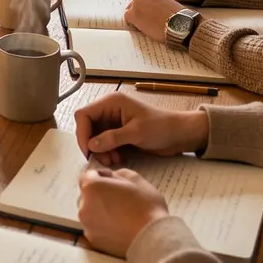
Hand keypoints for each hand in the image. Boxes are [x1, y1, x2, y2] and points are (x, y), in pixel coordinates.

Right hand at [74, 91, 209, 165]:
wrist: (180, 135)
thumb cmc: (161, 127)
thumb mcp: (136, 132)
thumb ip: (112, 138)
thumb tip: (91, 145)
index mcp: (111, 102)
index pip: (84, 114)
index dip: (82, 132)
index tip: (88, 150)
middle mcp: (109, 110)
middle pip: (87, 127)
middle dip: (92, 144)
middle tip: (102, 159)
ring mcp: (113, 122)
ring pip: (95, 137)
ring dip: (100, 151)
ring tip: (112, 160)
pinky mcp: (119, 133)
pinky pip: (104, 143)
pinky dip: (107, 152)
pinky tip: (117, 158)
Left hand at [78, 168, 169, 256]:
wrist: (153, 238)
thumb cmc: (146, 206)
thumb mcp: (135, 178)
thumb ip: (116, 173)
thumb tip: (110, 177)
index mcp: (91, 187)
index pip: (88, 176)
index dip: (101, 176)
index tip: (113, 181)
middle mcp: (84, 206)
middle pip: (88, 195)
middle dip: (100, 194)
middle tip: (120, 199)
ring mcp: (87, 225)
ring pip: (91, 213)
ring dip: (101, 211)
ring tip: (121, 215)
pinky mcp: (93, 240)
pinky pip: (95, 228)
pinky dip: (103, 227)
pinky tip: (120, 228)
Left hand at [123, 0, 185, 42]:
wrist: (180, 23)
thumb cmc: (177, 15)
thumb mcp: (165, 2)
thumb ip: (154, 1)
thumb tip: (149, 8)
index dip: (143, 6)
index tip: (149, 12)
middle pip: (133, 3)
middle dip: (139, 12)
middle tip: (148, 20)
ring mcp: (134, 4)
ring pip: (129, 11)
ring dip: (136, 18)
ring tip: (148, 24)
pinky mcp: (131, 14)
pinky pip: (127, 20)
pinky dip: (134, 25)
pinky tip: (144, 28)